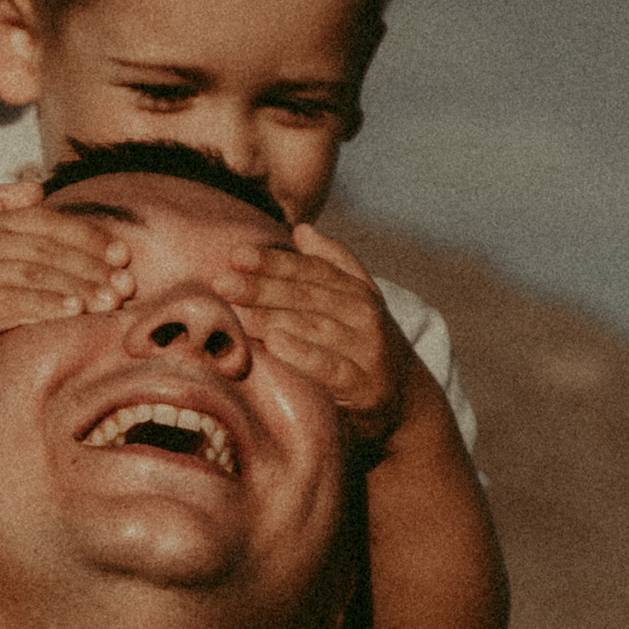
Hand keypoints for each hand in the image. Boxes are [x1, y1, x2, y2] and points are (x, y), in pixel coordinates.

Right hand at [0, 178, 132, 376]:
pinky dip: (46, 307)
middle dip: (93, 266)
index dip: (87, 236)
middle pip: (48, 249)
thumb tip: (39, 185)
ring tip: (112, 301)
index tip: (122, 253)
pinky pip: (12, 304)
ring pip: (35, 275)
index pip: (47, 223)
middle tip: (128, 283)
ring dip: (80, 288)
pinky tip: (73, 313)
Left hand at [214, 221, 408, 445]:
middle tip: (223, 283)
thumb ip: (332, 264)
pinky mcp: (365, 385)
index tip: (237, 255)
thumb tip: (302, 230)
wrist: (404, 399)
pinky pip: (331, 368)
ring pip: (315, 328)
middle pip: (308, 297)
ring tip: (238, 313)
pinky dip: (303, 355)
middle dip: (263, 288)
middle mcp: (365, 315)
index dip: (275, 262)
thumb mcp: (356, 302)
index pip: (312, 270)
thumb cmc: (364, 345)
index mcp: (357, 291)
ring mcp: (367, 350)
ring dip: (273, 319)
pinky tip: (274, 344)